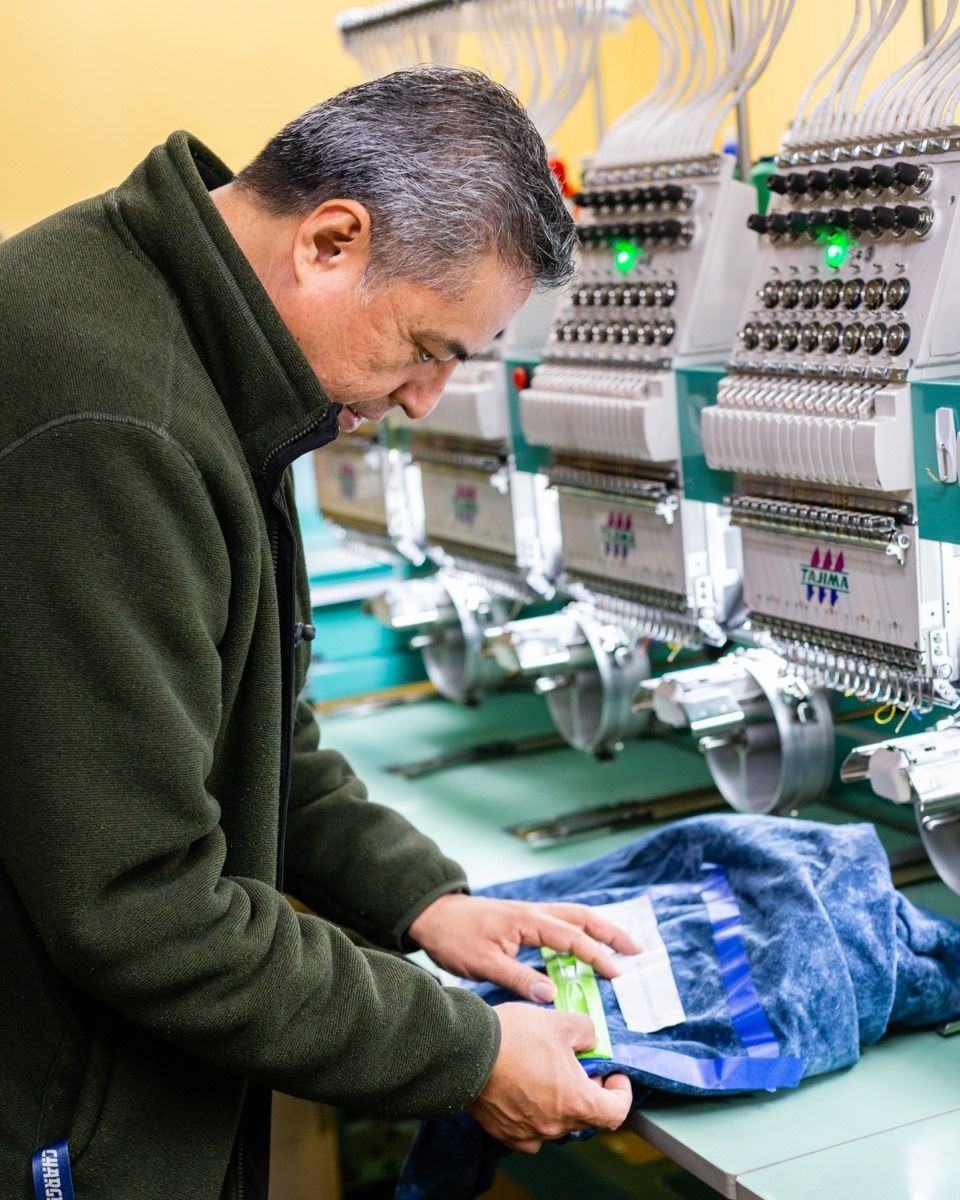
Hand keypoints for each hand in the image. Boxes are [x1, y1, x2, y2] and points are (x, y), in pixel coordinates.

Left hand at [408, 894, 640, 1001]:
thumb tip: (553, 995)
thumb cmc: (456, 938)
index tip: (617, 974)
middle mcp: (535, 913)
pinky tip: (587, 946)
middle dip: (612, 932)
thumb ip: (519, 979)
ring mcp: (531, 914)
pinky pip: (561, 923)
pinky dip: (580, 932)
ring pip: (574, 917)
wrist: (433, 916)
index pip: (572, 938)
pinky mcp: (525, 920)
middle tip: (637, 950)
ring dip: (600, 929)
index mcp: (529, 921)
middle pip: (583, 918)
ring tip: (622, 946)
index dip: (597, 956)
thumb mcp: (484, 963)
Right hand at [468, 1002, 631, 1151]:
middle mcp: (555, 1125)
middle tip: (577, 1063)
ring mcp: (529, 1133)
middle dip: (587, 1089)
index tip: (613, 1074)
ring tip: (545, 1071)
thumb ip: (586, 1031)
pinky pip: (530, 1130)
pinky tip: (524, 1089)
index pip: (615, 1112)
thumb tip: (590, 1041)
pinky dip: (534, 1112)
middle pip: (585, 1115)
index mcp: (575, 1101)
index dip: (620, 1092)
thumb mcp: (560, 1021)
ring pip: (557, 1121)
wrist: (466, 1051)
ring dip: (559, 1100)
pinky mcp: (505, 1133)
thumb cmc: (515, 1037)